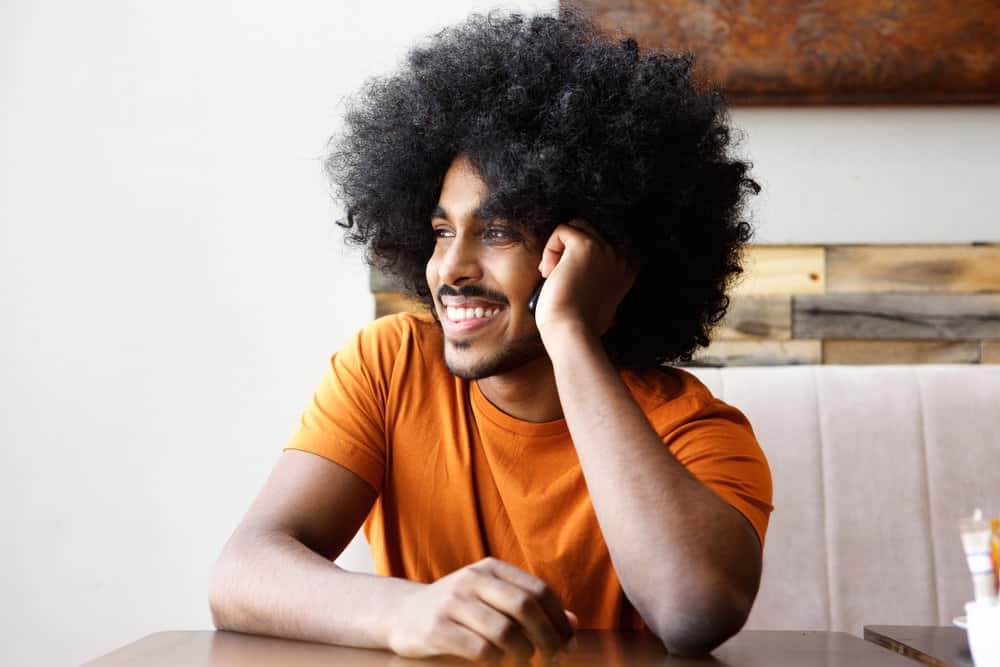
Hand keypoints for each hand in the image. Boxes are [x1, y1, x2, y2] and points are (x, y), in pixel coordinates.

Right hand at [386, 557, 575, 660]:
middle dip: (547, 638)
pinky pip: (480, 650)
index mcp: (491, 568)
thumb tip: (573, 625)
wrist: (402, 614)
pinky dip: (497, 662)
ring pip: (505, 631)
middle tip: (553, 658)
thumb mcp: (493, 598)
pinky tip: (499, 663)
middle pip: (525, 608)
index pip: (538, 591)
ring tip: (524, 660)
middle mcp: (472, 579)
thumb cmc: (459, 609)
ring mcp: (453, 602)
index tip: (568, 644)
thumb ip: (531, 607)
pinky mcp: (437, 628)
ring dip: (523, 653)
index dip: (559, 620)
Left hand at [534, 221, 637, 342]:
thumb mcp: (599, 298)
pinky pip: (562, 230)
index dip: (581, 255)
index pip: (603, 242)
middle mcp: (621, 256)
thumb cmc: (579, 323)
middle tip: (558, 277)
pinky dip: (549, 249)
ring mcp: (606, 249)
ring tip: (552, 273)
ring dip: (559, 247)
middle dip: (568, 250)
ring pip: (576, 226)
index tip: (573, 280)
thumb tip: (579, 265)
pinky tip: (549, 273)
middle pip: (589, 231)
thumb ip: (600, 277)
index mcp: (628, 268)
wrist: (571, 332)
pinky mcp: (585, 246)